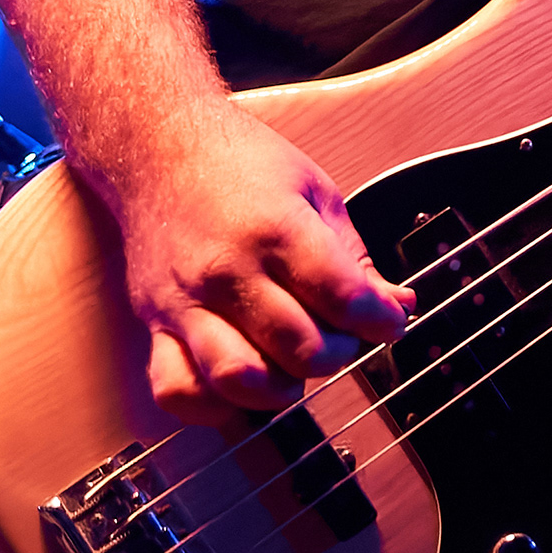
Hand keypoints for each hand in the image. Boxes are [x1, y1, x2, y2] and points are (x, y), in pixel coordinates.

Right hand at [93, 96, 415, 422]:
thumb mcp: (314, 190)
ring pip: (239, 378)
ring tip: (293, 366)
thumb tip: (396, 305)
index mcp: (276, 229)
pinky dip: (213, 405)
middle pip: (300, 347)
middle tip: (343, 337)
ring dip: (282, 387)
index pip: (342, 296)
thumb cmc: (238, 163)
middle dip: (340, 353)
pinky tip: (241, 387)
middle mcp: (228, 271)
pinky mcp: (157, 324)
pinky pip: (176, 389)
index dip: (380, 319)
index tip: (388, 321)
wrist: (155, 147)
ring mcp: (188, 303)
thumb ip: (354, 257)